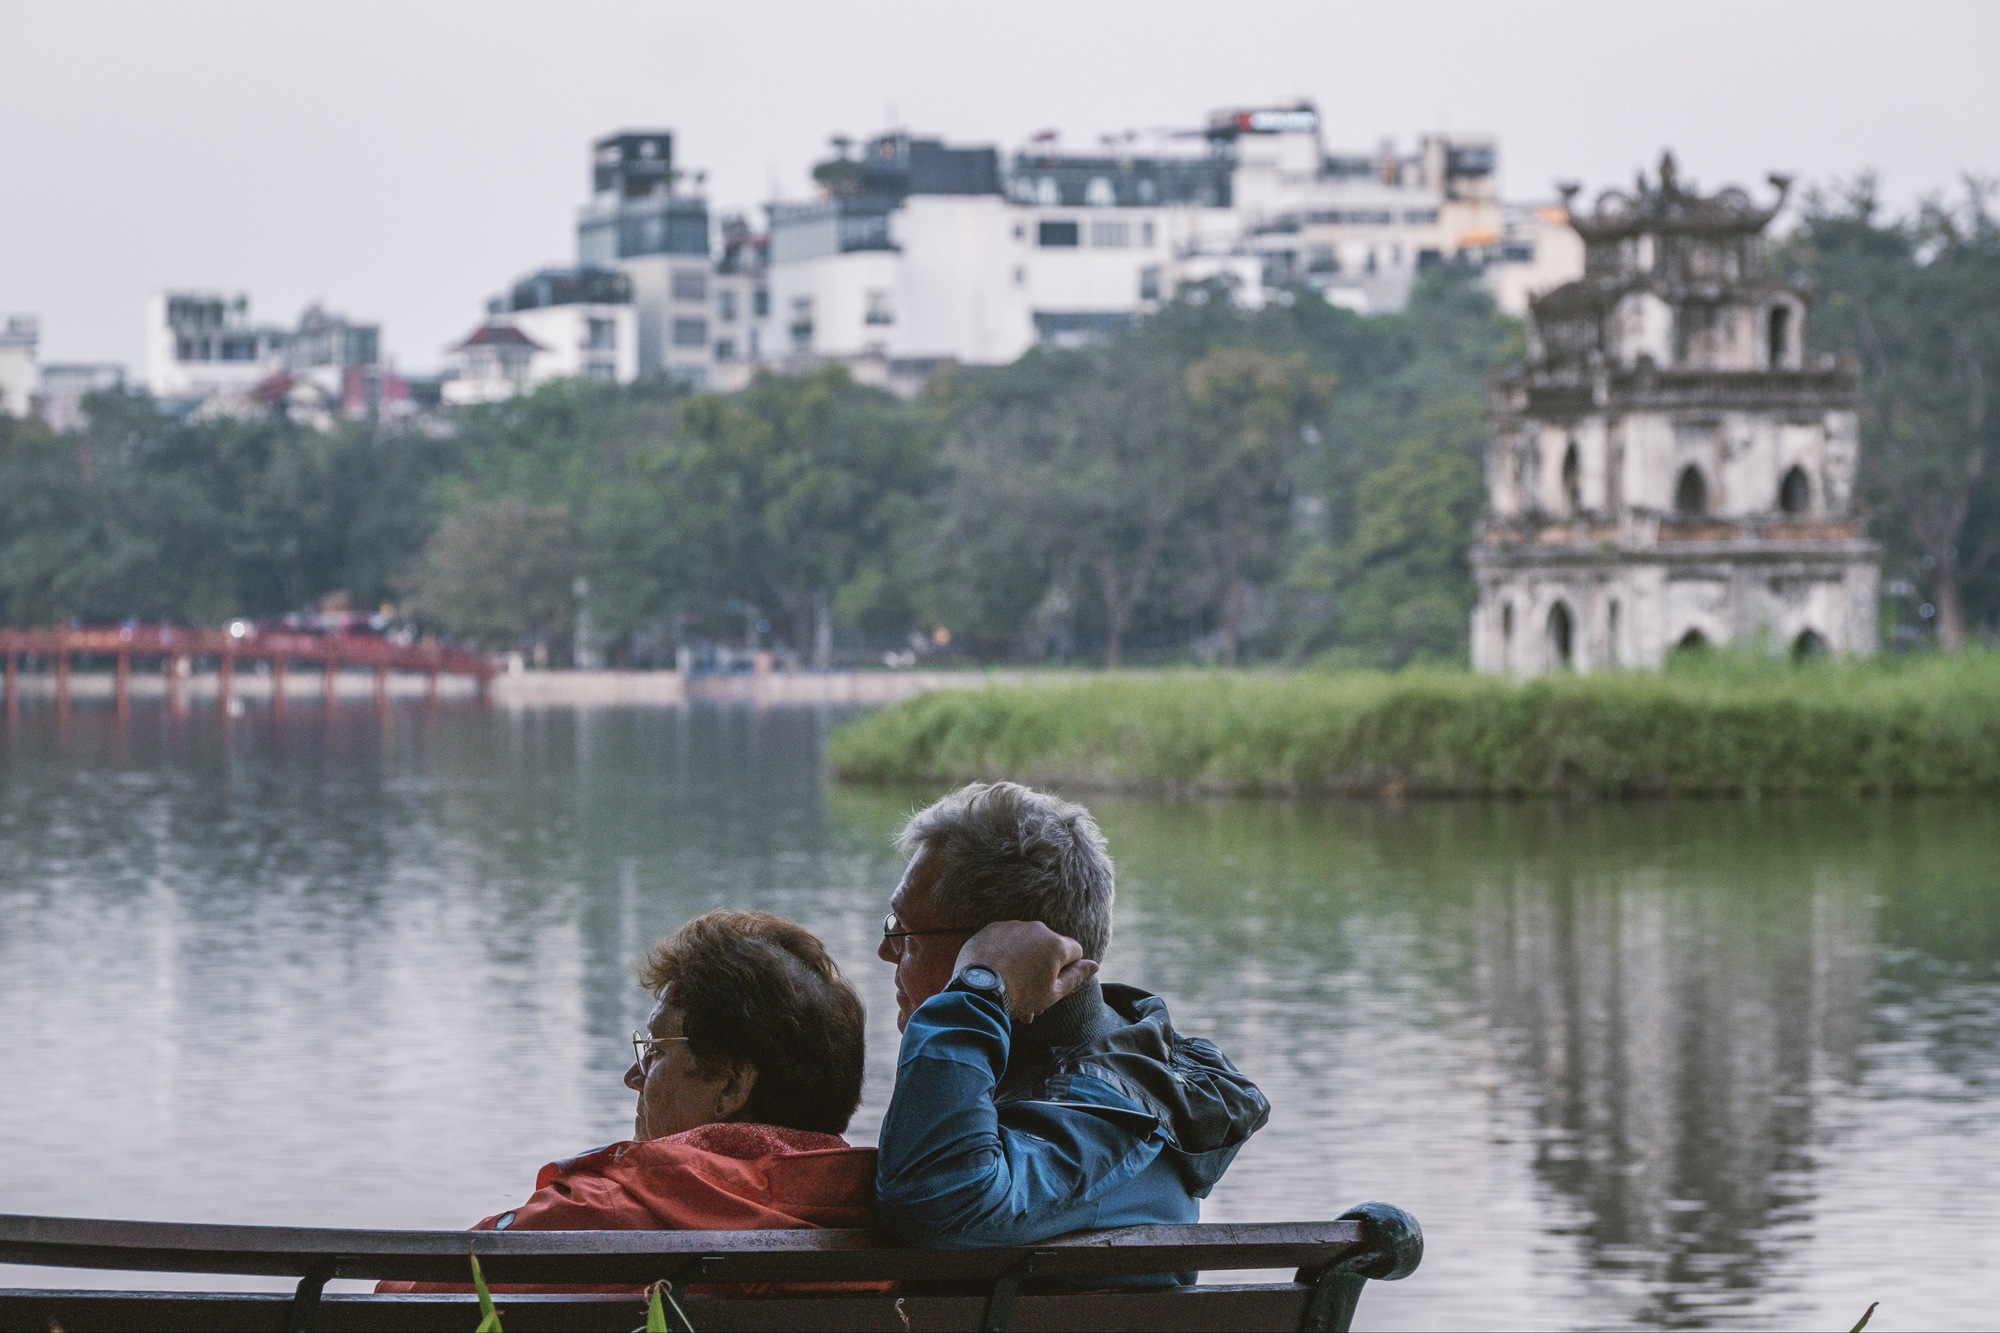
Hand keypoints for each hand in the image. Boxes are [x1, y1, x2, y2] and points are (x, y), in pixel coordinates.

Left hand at [956, 921, 1098, 1021]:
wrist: (978, 990)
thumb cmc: (1020, 994)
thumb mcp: (1053, 992)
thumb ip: (1076, 976)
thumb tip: (1095, 965)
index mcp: (1056, 944)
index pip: (1075, 951)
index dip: (1069, 970)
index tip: (1055, 986)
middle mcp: (1036, 929)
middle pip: (1048, 949)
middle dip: (1043, 971)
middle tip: (1031, 999)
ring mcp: (1011, 927)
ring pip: (1026, 945)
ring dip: (1024, 964)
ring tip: (1012, 992)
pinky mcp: (990, 929)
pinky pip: (1005, 941)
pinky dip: (1004, 955)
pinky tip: (997, 975)